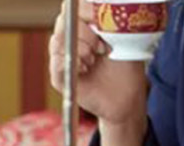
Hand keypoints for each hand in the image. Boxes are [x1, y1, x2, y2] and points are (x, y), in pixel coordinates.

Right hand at [48, 0, 147, 123]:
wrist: (127, 97)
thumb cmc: (126, 67)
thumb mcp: (124, 40)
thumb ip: (111, 21)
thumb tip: (103, 8)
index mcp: (85, 25)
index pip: (73, 7)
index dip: (84, 10)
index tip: (99, 21)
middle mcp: (71, 37)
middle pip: (64, 21)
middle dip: (84, 32)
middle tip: (101, 47)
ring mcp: (63, 56)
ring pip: (57, 41)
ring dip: (79, 50)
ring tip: (93, 60)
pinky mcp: (60, 76)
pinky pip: (56, 63)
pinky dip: (71, 64)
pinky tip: (84, 70)